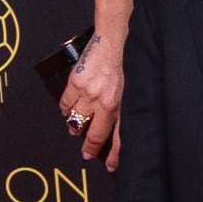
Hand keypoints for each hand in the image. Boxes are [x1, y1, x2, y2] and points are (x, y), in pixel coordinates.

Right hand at [62, 21, 127, 171]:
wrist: (117, 36)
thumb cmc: (131, 59)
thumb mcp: (137, 86)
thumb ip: (130, 104)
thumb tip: (123, 120)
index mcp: (124, 104)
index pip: (120, 140)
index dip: (114, 157)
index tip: (110, 166)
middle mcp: (106, 102)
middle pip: (94, 134)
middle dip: (90, 148)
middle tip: (87, 154)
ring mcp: (89, 93)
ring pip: (76, 120)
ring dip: (75, 127)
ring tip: (75, 129)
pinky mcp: (76, 82)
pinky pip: (65, 103)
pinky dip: (65, 109)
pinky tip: (67, 111)